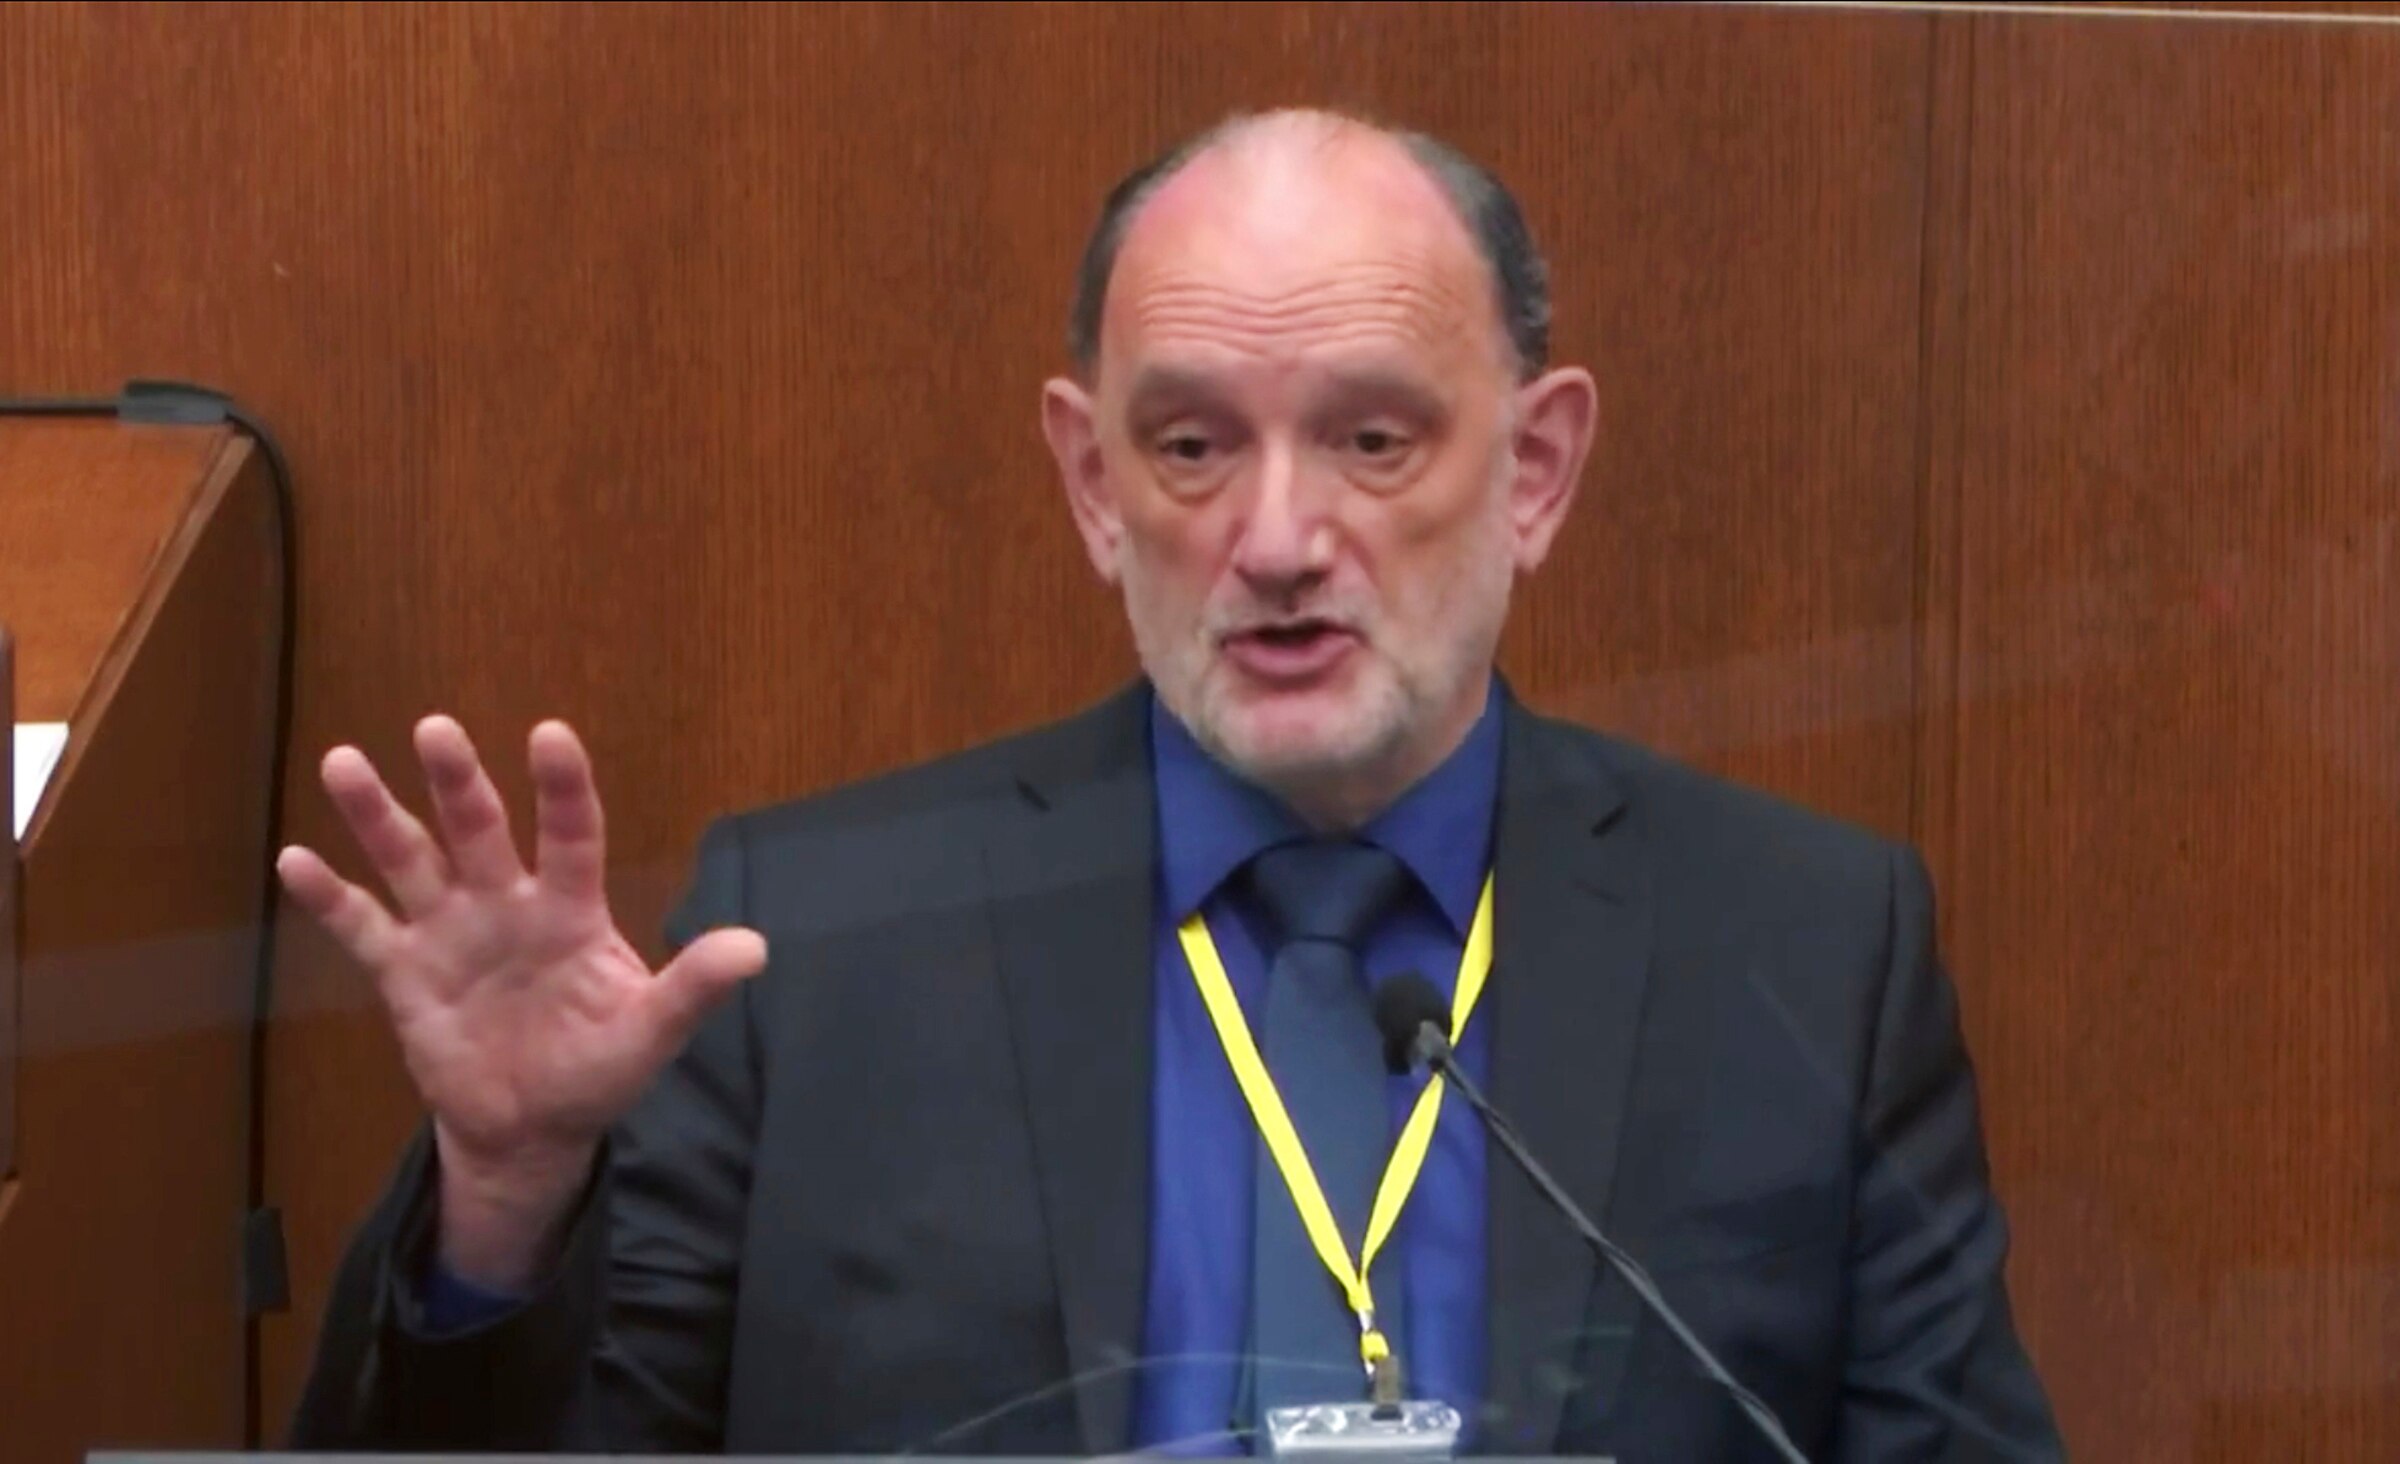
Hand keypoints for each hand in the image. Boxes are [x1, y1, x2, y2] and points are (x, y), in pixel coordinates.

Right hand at [276, 716, 766, 1286]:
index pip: (570, 836)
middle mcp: (506, 905)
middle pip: (479, 830)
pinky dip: (329, 898)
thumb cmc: (597, 1071)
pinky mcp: (405, 974)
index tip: (550, 733)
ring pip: (410, 861)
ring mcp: (451, 934)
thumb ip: (693, 988)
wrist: (533, 1131)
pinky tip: (294, 860)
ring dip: (377, 816)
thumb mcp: (650, 1034)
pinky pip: (363, 929)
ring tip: (342, 763)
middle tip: (435, 729)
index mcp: (570, 911)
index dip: (561, 788)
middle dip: (457, 782)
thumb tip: (756, 949)